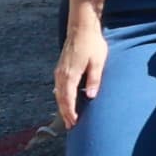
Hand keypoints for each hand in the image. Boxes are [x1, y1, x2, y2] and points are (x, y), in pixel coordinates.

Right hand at [54, 12, 106, 127]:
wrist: (81, 29)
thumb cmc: (92, 44)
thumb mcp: (98, 62)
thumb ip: (94, 79)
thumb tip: (91, 96)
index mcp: (70, 75)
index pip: (68, 99)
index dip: (70, 112)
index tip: (74, 123)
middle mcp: (61, 75)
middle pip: (61, 99)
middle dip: (65, 113)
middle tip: (71, 126)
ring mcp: (59, 72)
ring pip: (58, 94)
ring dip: (63, 106)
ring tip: (69, 117)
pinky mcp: (60, 68)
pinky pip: (59, 87)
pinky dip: (62, 97)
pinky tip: (66, 101)